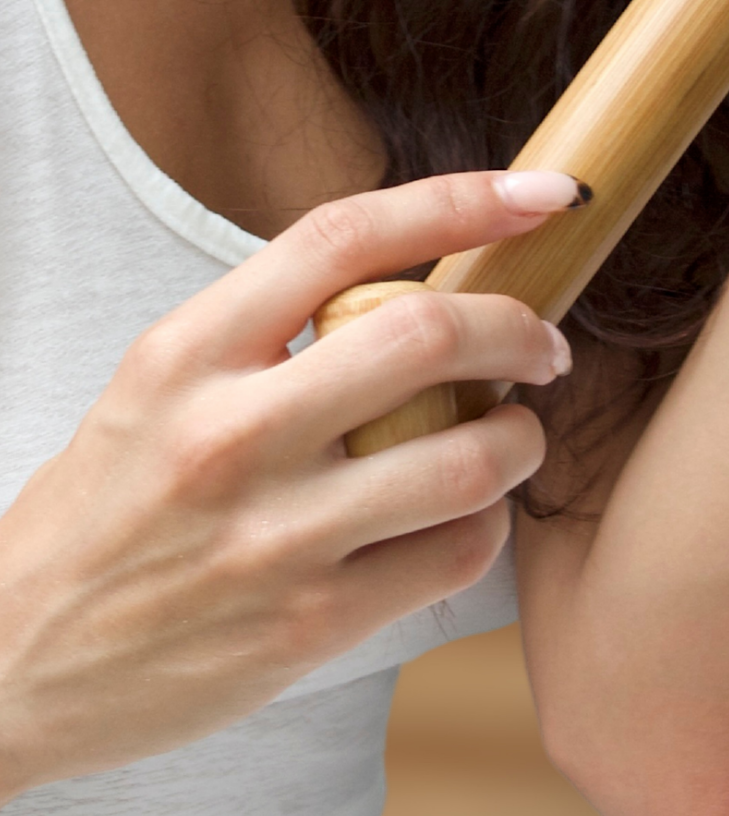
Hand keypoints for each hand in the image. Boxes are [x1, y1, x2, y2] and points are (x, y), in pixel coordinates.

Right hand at [0, 171, 580, 793]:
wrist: (9, 667)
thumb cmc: (109, 508)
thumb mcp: (162, 386)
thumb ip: (277, 327)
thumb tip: (430, 271)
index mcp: (189, 352)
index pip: (346, 235)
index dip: (463, 200)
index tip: (544, 192)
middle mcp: (228, 435)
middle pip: (430, 333)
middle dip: (520, 329)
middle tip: (544, 344)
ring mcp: (271, 537)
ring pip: (467, 455)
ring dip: (521, 437)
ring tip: (512, 435)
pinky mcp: (307, 627)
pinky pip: (456, 551)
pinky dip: (488, 524)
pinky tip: (466, 515)